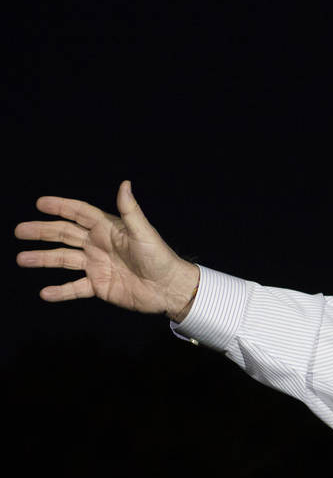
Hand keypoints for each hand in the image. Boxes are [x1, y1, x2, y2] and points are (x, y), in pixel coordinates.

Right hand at [15, 181, 199, 320]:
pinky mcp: (99, 286)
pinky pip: (75, 288)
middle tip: (19, 230)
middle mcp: (99, 245)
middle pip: (65, 235)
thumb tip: (125, 184)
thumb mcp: (144, 233)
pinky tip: (44, 293)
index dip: (61, 207)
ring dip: (43, 259)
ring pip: (64, 260)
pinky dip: (60, 291)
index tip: (40, 203)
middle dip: (42, 232)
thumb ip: (130, 211)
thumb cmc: (160, 257)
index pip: (79, 213)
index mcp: (108, 229)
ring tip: (21, 259)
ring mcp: (97, 265)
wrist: (169, 288)